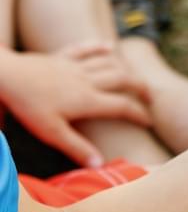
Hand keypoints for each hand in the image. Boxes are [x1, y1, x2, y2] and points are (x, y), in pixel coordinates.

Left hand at [0, 42, 151, 166]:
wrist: (6, 75)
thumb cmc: (27, 105)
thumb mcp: (51, 132)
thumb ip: (77, 147)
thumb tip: (100, 165)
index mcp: (87, 100)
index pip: (122, 107)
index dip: (139, 114)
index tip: (150, 122)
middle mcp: (87, 80)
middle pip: (123, 80)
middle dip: (140, 87)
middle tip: (150, 97)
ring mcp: (74, 66)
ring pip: (108, 63)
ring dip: (125, 69)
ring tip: (133, 77)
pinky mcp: (60, 57)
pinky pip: (84, 49)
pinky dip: (98, 46)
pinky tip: (109, 46)